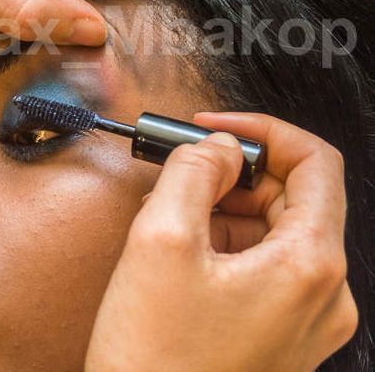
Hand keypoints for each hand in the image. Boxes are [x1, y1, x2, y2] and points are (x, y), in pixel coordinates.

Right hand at [86, 113, 357, 371]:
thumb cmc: (154, 358)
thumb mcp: (160, 242)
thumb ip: (192, 174)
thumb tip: (216, 147)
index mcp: (308, 266)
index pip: (315, 163)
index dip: (262, 131)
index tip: (214, 129)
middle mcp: (324, 296)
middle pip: (296, 198)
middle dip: (236, 175)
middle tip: (180, 170)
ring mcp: (307, 323)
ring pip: (278, 235)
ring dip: (228, 212)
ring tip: (172, 220)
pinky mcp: (283, 340)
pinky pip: (267, 271)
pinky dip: (228, 248)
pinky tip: (184, 257)